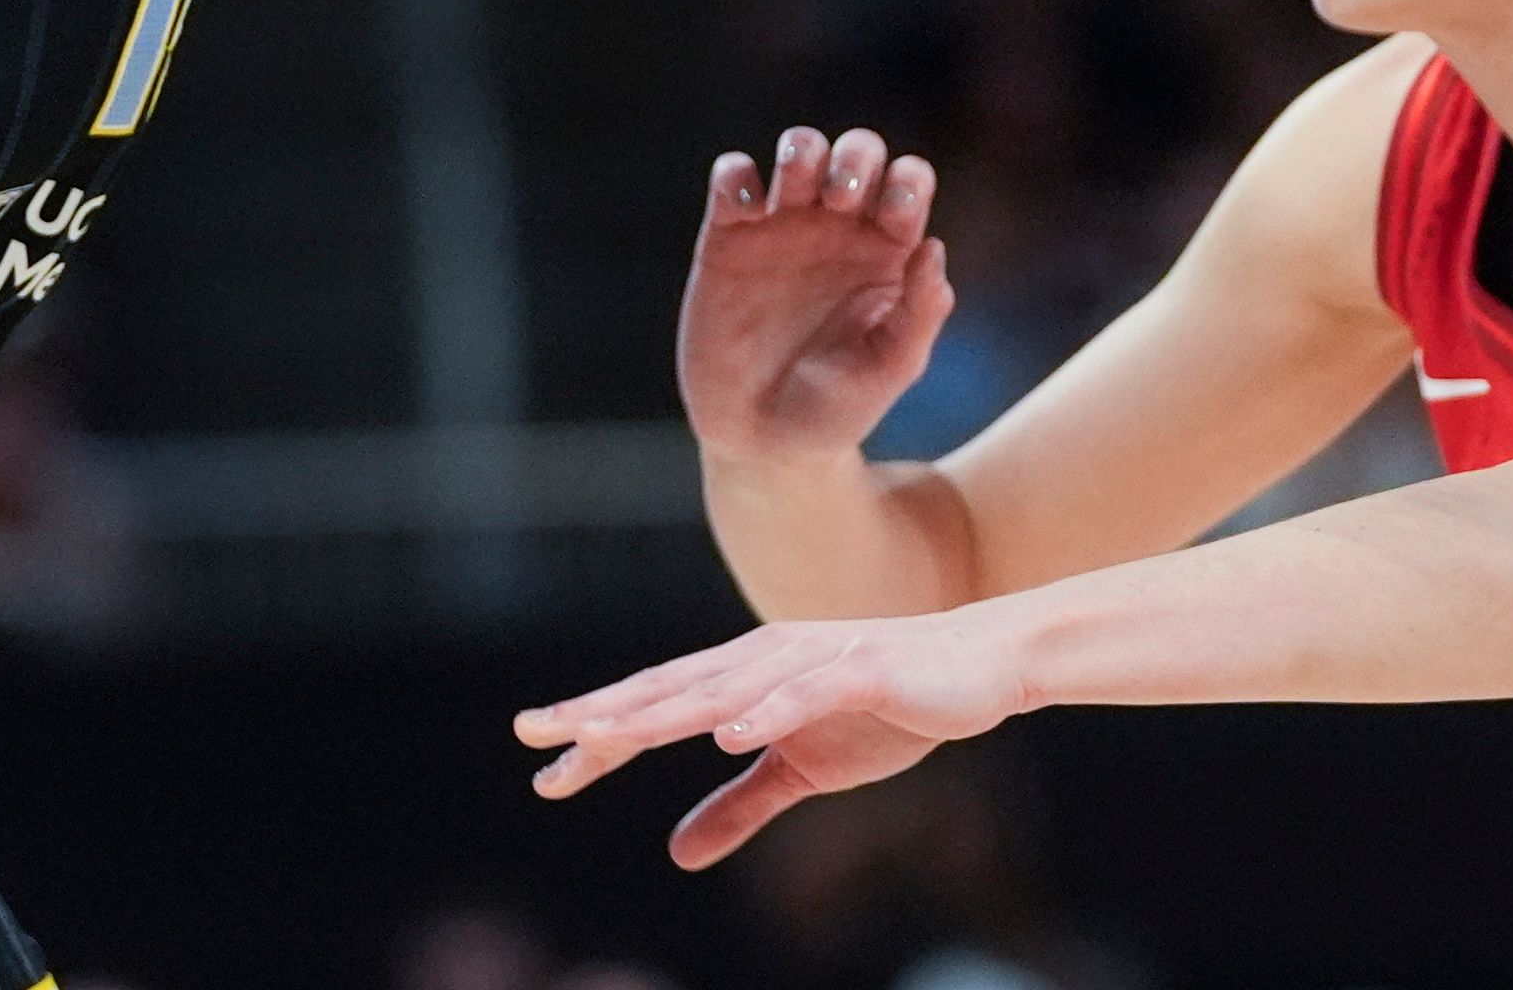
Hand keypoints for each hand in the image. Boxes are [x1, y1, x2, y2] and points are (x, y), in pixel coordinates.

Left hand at [517, 609, 1033, 867]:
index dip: (599, 738)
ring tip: (605, 736)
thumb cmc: (887, 709)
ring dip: (661, 711)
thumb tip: (677, 852)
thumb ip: (739, 806)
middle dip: (601, 715)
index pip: (657, 709)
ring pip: (721, 689)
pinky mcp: (858, 669)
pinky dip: (763, 710)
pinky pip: (803, 693)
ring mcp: (808, 661)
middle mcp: (763, 660)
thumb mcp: (803, 771)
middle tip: (533, 733)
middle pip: (668, 691)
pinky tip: (726, 730)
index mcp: (743, 680)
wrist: (979, 667)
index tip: (543, 770)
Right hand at [680, 128, 950, 466]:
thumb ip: (921, 311)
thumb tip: (933, 248)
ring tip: (795, 189)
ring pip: (797, 149)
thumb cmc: (837, 410)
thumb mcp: (892, 367)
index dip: (908, 181)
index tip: (894, 218)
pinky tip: (745, 210)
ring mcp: (780, 229)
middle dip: (855, 156)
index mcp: (886, 252)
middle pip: (856, 151)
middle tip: (843, 198)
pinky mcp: (727, 239)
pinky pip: (731, 179)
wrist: (763, 443)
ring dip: (800, 149)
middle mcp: (837, 230)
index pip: (908, 182)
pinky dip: (735, 174)